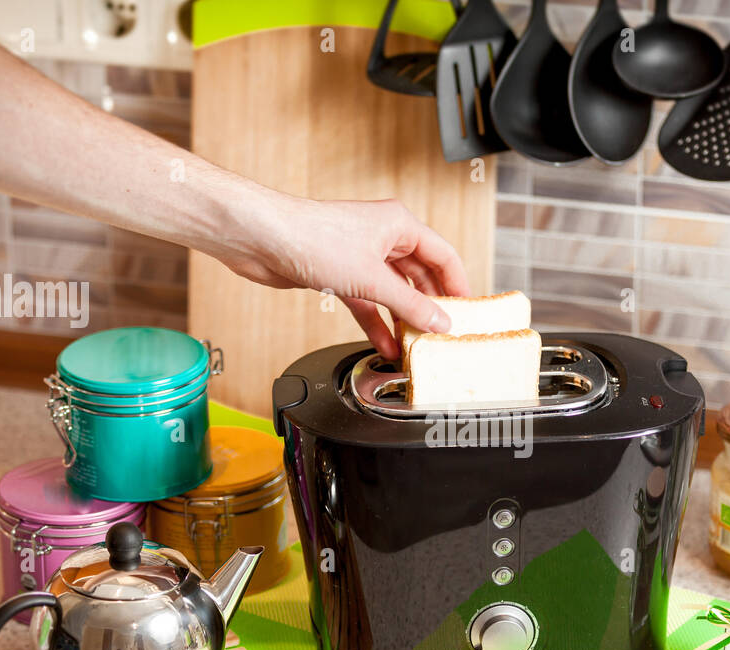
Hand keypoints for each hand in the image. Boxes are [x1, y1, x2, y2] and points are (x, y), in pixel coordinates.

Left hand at [219, 193, 470, 358]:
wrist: (261, 238)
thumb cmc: (310, 238)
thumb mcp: (371, 279)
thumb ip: (409, 304)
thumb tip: (439, 322)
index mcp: (399, 224)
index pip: (443, 256)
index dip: (459, 284)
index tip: (468, 311)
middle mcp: (382, 237)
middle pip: (419, 276)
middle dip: (430, 306)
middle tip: (443, 333)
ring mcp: (360, 256)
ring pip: (393, 292)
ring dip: (402, 319)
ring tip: (416, 345)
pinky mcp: (339, 274)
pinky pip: (367, 302)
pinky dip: (376, 323)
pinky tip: (384, 344)